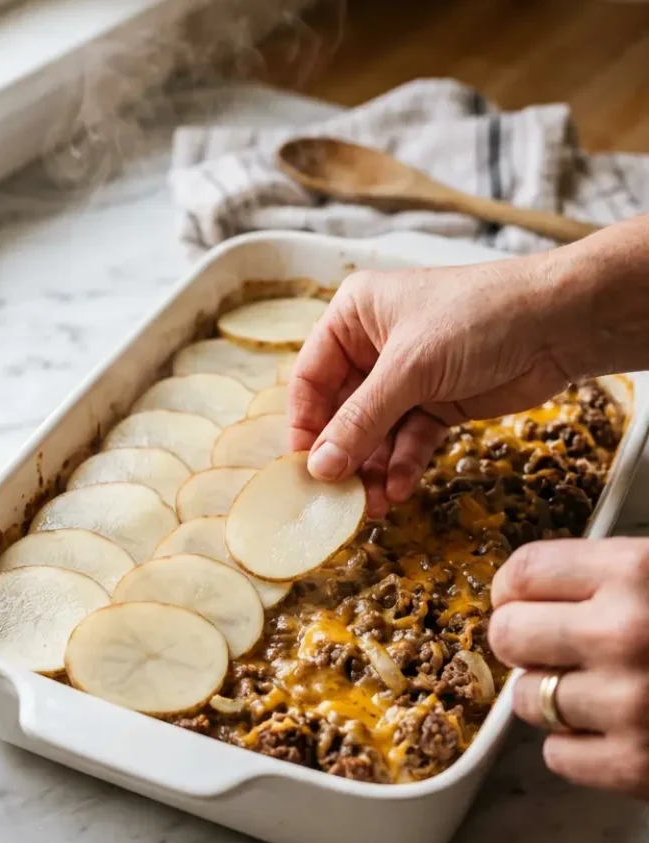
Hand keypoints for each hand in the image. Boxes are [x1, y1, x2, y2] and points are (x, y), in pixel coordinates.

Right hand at [289, 257, 582, 515]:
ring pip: (375, 434)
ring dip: (372, 470)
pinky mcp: (437, 403)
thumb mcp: (410, 369)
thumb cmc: (479, 318)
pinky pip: (409, 441)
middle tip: (338, 497)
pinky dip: (403, 465)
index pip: (310, 378)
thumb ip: (361, 421)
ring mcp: (407, 378)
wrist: (560, 324)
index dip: (304, 425)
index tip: (302, 469)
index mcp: (354, 317)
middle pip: (342, 412)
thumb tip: (319, 468)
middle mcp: (374, 346)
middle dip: (342, 456)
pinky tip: (401, 489)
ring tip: (371, 505)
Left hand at [490, 537, 648, 798]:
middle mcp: (623, 632)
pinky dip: (577, 749)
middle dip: (521, 642)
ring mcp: (628, 704)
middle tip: (552, 648)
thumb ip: (607, 576)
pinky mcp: (635, 766)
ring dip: (550, 697)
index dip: (514, 588)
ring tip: (597, 691)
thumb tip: (527, 586)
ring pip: (525, 698)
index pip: (523, 571)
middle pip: (507, 634)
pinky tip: (614, 732)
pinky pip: (557, 755)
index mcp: (634, 572)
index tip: (520, 600)